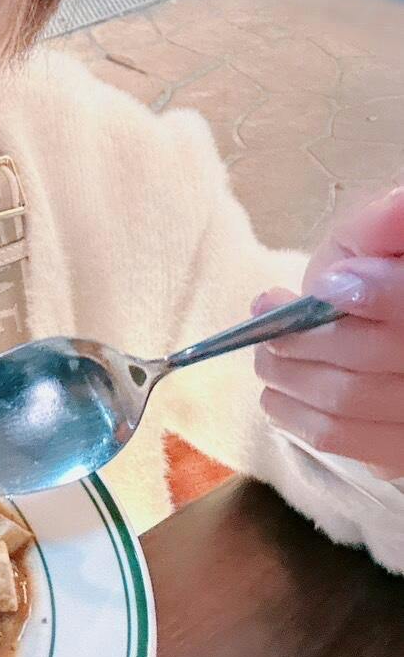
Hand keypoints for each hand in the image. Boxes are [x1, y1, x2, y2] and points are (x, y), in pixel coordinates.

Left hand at [253, 184, 403, 480]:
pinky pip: (338, 438)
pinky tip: (276, 393)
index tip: (328, 286)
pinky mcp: (397, 451)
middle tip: (267, 319)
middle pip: (373, 354)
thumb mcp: (375, 243)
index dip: (376, 293)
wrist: (372, 332)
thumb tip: (396, 205)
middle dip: (303, 336)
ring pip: (347, 397)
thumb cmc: (376, 278)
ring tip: (267, 354)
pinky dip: (292, 413)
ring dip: (288, 373)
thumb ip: (383, 226)